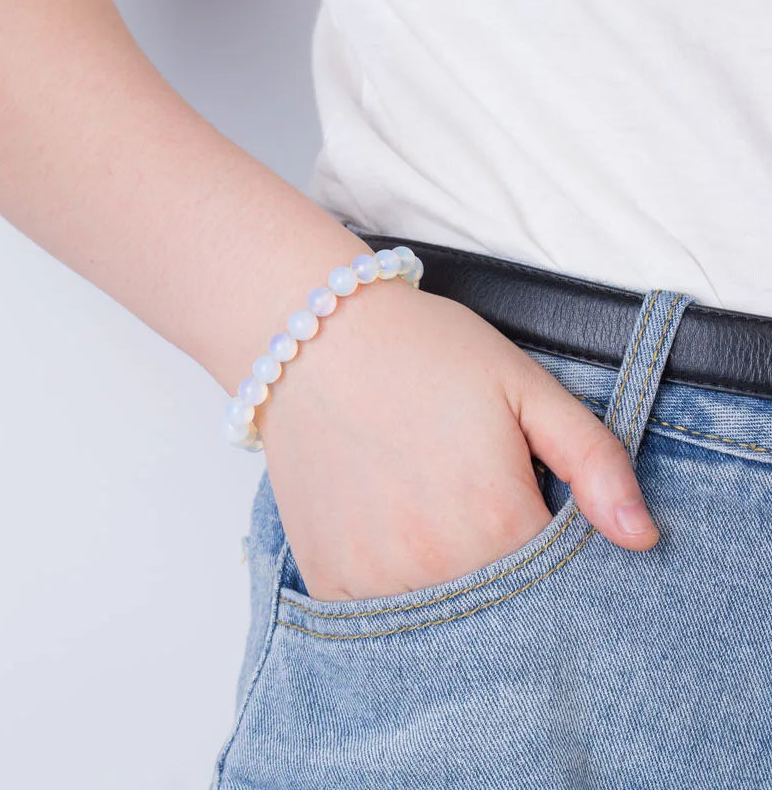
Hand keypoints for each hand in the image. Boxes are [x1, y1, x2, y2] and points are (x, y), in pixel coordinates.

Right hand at [259, 276, 657, 601]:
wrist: (317, 339)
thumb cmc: (425, 353)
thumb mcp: (526, 387)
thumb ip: (594, 461)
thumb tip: (643, 537)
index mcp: (496, 518)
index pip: (563, 584)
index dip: (558, 551)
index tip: (533, 511)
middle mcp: (436, 564)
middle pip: (505, 609)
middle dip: (507, 571)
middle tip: (474, 505)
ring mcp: (375, 578)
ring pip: (445, 621)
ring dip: (452, 584)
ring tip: (432, 513)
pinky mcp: (329, 579)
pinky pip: (382, 618)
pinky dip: (399, 589)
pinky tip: (392, 533)